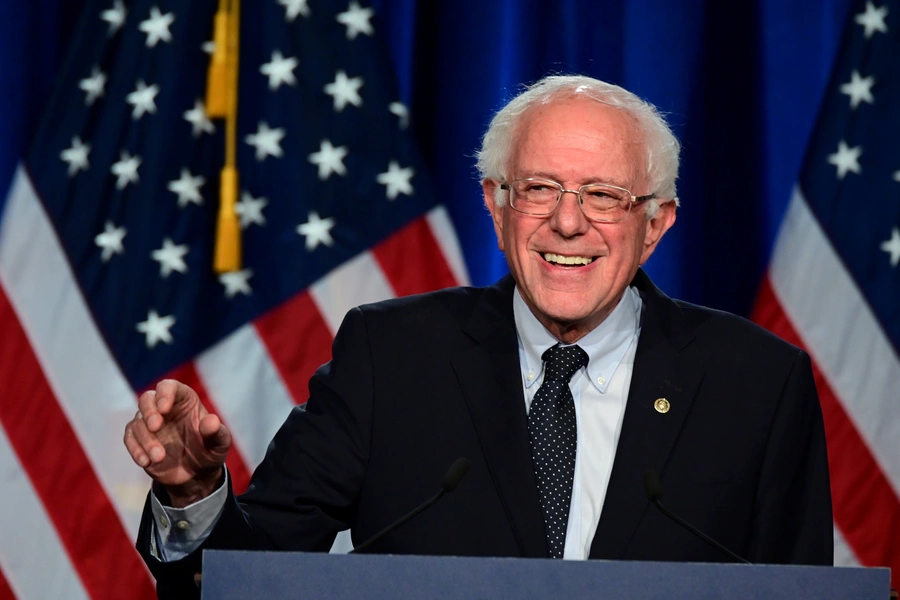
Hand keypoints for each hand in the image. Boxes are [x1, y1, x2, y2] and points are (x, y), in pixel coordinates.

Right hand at [124, 379, 230, 506]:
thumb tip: (212, 421)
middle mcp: (164, 408)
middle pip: (147, 399)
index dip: (165, 394)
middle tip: (155, 427)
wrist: (197, 474)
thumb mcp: (219, 444)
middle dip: (149, 412)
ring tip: (159, 457)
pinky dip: (135, 449)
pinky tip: (146, 461)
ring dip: (146, 440)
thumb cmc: (209, 451)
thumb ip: (216, 433)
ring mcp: (149, 423)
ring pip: (138, 423)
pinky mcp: (139, 439)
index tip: (164, 408)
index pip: (169, 387)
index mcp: (184, 400)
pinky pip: (130, 439)